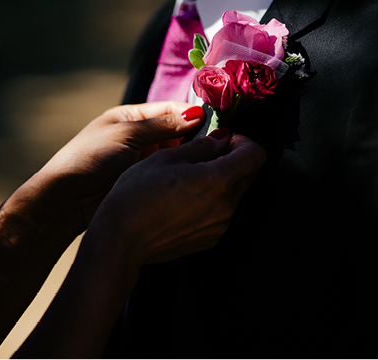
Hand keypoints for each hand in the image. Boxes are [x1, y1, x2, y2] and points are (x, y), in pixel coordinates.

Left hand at [32, 102, 205, 226]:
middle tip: (225, 145)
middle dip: (197, 137)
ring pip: (175, 155)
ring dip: (192, 157)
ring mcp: (141, 160)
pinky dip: (182, 173)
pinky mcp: (142, 181)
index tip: (219, 123)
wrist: (68, 197)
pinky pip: (168, 173)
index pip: (170, 110)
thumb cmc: (92, 158)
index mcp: (131, 117)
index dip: (193, 115)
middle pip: (176, 132)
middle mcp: (139, 136)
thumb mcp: (127, 136)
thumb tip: (197, 114)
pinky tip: (199, 177)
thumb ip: (162, 126)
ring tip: (216, 161)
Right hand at [91, 128, 266, 266]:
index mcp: (218, 180)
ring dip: (218, 182)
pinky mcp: (209, 239)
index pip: (255, 155)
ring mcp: (219, 226)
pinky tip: (181, 201)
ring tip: (185, 180)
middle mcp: (226, 206)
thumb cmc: (137, 193)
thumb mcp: (166, 158)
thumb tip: (221, 138)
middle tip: (201, 156)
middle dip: (231, 160)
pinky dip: (209, 202)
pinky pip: (220, 214)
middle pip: (248, 174)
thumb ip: (201, 146)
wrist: (122, 237)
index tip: (221, 140)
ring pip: (233, 194)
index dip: (241, 142)